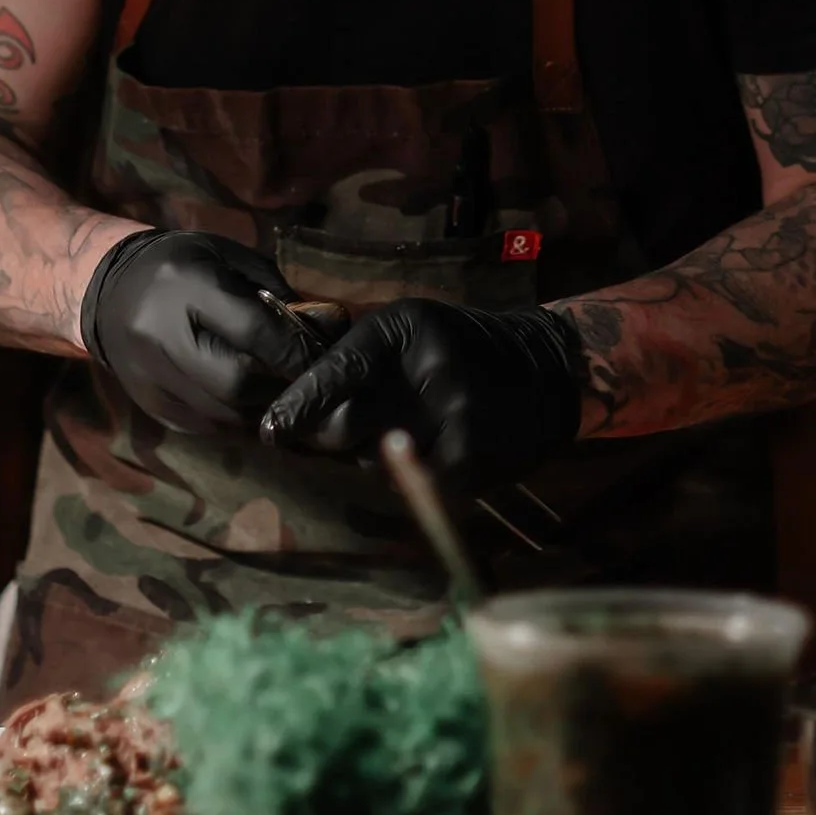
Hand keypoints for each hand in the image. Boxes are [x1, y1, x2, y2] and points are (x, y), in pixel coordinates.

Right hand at [82, 230, 311, 432]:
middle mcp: (161, 336)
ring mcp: (151, 378)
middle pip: (237, 382)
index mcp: (185, 286)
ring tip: (282, 390)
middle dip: (279, 384)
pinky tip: (251, 400)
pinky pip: (209, 426)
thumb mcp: (227, 258)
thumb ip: (273, 292)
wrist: (108, 292)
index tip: (324, 354)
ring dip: (264, 407)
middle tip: (303, 377)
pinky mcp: (152, 406)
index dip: (295, 348)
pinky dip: (239, 417)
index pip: (251, 330)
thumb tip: (324, 330)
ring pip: (226, 414)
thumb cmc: (183, 267)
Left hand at [260, 299, 586, 482]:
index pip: (337, 372)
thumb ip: (354, 356)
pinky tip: (428, 452)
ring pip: (375, 462)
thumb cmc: (457, 348)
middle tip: (336, 433)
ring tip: (401, 432)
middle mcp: (429, 371)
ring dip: (373, 456)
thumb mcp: (407, 329)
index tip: (271, 430)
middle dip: (330, 437)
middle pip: (345, 428)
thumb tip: (290, 402)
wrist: (544, 371)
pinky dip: (409, 476)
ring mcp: (454, 419)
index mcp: (405, 329)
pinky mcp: (471, 461)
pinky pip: (411, 485)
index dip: (298, 406)